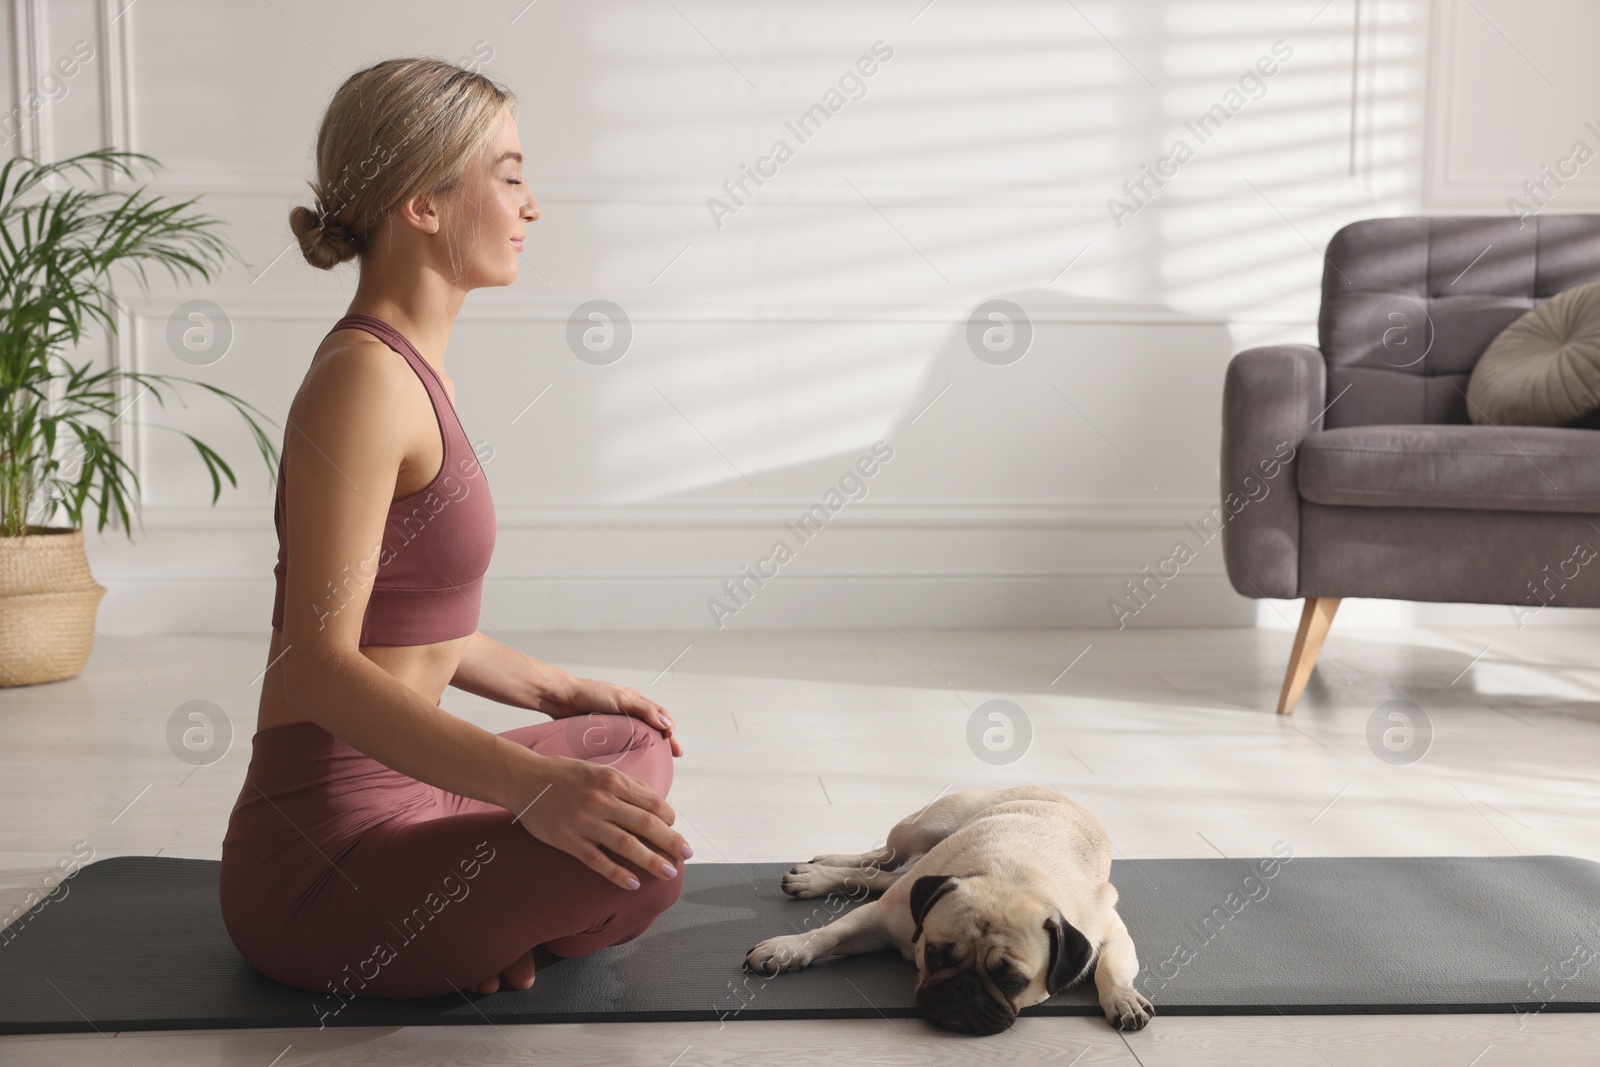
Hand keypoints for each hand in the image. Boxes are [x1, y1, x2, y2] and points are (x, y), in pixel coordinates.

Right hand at [512, 752, 690, 890]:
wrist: (524, 780)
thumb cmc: (564, 774)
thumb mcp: (598, 770)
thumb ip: (625, 785)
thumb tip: (655, 803)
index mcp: (612, 780)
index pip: (652, 802)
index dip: (669, 818)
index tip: (674, 828)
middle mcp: (602, 801)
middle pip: (646, 824)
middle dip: (671, 841)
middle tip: (687, 854)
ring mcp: (585, 823)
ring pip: (627, 845)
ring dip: (652, 861)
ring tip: (669, 873)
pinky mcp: (568, 841)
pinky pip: (598, 861)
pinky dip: (618, 874)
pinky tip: (633, 884)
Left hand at [547, 676, 682, 756]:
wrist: (562, 698)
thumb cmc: (591, 694)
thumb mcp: (622, 700)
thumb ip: (645, 711)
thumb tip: (667, 724)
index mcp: (634, 701)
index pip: (659, 715)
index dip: (669, 729)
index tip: (674, 746)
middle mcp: (627, 710)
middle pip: (652, 726)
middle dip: (664, 741)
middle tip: (673, 756)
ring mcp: (615, 721)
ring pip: (638, 734)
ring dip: (649, 745)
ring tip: (655, 760)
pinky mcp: (602, 730)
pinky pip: (621, 740)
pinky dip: (630, 748)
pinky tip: (630, 759)